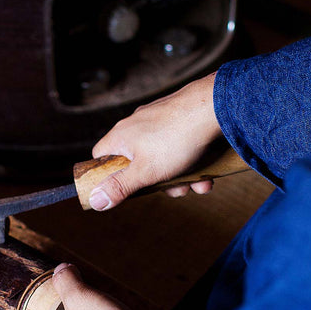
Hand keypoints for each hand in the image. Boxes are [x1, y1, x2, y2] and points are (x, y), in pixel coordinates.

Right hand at [88, 72, 224, 209]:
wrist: (215, 108)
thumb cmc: (177, 139)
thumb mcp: (145, 172)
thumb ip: (120, 187)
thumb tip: (95, 201)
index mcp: (121, 135)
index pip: (101, 156)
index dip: (107, 175)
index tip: (121, 189)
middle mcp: (137, 124)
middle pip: (137, 162)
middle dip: (158, 182)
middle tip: (175, 190)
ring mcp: (159, 120)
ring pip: (163, 157)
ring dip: (180, 177)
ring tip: (197, 184)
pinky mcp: (180, 118)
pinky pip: (180, 146)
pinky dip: (192, 163)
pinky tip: (207, 175)